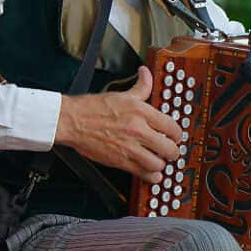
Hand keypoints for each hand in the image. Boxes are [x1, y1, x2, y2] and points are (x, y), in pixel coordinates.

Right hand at [56, 66, 182, 182]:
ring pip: (158, 164)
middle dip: (172, 151)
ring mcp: (129, 147)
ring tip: (158, 161)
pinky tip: (151, 174)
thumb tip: (146, 73)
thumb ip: (140, 86)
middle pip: (169, 148)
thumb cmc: (93, 108)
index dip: (177, 134)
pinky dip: (151, 176)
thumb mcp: (122, 94)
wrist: (72, 120)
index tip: (174, 136)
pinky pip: (143, 173)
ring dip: (161, 164)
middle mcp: (138, 130)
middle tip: (169, 150)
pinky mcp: (120, 161)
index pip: (172, 127)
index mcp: (141, 112)